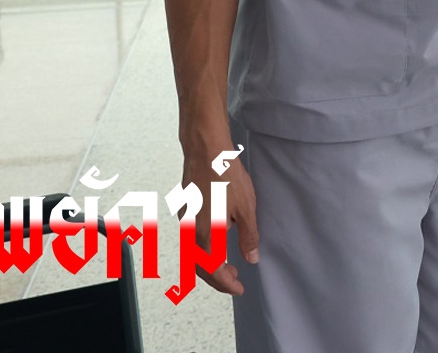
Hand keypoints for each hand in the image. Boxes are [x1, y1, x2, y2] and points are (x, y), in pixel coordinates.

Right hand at [182, 146, 257, 295]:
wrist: (205, 149)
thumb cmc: (225, 175)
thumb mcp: (246, 208)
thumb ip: (248, 237)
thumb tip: (251, 258)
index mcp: (205, 234)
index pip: (213, 270)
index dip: (226, 283)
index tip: (239, 288)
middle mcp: (190, 230)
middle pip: (200, 265)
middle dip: (217, 277)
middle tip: (235, 280)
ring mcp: (186, 219)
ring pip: (194, 252)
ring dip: (210, 263)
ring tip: (229, 264)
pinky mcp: (185, 209)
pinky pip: (192, 238)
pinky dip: (204, 248)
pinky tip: (218, 241)